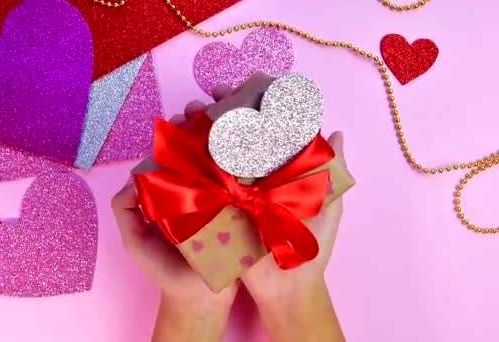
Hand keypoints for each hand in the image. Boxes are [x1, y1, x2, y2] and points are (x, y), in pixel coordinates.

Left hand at [111, 100, 237, 340]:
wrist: (199, 299)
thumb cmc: (165, 270)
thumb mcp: (135, 240)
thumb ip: (124, 210)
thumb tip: (134, 177)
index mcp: (178, 190)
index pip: (180, 151)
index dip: (182, 130)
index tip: (186, 115)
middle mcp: (202, 189)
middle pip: (205, 148)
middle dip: (208, 123)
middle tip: (211, 106)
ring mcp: (225, 199)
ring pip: (228, 159)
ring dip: (232, 134)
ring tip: (235, 114)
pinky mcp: (245, 211)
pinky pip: (249, 183)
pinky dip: (253, 162)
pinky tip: (256, 142)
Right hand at [205, 72, 346, 341]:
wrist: (287, 287)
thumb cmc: (311, 247)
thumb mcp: (328, 206)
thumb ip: (333, 171)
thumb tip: (339, 132)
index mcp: (277, 170)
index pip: (262, 128)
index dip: (250, 104)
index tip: (238, 86)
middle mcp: (252, 176)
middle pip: (231, 135)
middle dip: (216, 112)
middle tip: (204, 98)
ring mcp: (231, 192)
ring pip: (211, 153)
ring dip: (196, 130)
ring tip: (185, 115)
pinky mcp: (215, 210)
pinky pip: (198, 182)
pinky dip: (185, 162)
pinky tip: (175, 145)